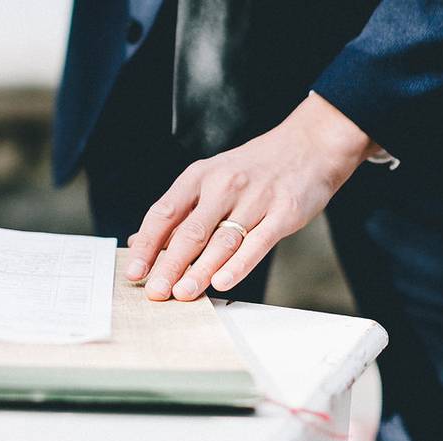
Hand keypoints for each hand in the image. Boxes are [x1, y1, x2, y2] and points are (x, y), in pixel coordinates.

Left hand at [125, 93, 378, 300]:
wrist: (309, 145)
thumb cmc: (252, 169)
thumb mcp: (209, 178)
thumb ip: (177, 211)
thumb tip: (137, 241)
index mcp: (199, 177)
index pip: (164, 213)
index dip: (146, 245)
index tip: (133, 271)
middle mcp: (224, 186)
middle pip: (190, 231)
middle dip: (170, 264)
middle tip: (156, 291)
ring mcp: (255, 199)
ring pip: (222, 241)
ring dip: (200, 270)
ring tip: (183, 294)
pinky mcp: (283, 213)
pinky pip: (257, 243)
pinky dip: (239, 265)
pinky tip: (222, 282)